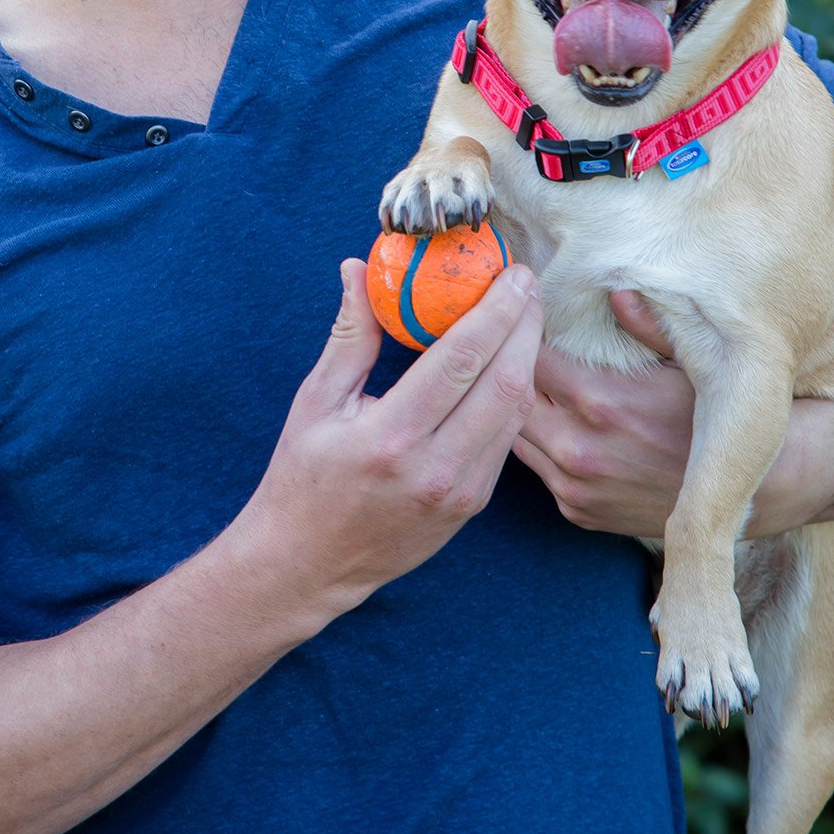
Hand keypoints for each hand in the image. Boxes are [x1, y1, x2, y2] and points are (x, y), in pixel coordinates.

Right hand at [234, 256, 541, 621]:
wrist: (309, 563)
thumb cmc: (304, 477)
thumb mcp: (315, 402)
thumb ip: (349, 336)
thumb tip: (358, 269)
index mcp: (389, 436)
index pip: (459, 361)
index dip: (495, 312)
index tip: (512, 274)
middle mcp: (433, 468)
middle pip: (504, 383)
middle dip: (525, 325)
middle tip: (528, 284)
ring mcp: (459, 492)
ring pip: (515, 412)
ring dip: (530, 358)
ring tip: (526, 315)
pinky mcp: (472, 505)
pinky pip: (506, 440)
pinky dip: (515, 395)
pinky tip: (513, 363)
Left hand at [513, 291, 695, 538]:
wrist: (744, 489)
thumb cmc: (712, 415)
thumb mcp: (685, 361)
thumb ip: (644, 324)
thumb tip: (614, 288)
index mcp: (600, 400)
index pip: (529, 357)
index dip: (527, 337)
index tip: (532, 324)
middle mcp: (577, 448)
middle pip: (513, 398)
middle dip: (514, 373)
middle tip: (523, 355)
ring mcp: (574, 486)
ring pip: (517, 436)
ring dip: (523, 412)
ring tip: (541, 390)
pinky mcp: (577, 511)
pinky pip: (539, 470)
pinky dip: (543, 447)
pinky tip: (561, 428)